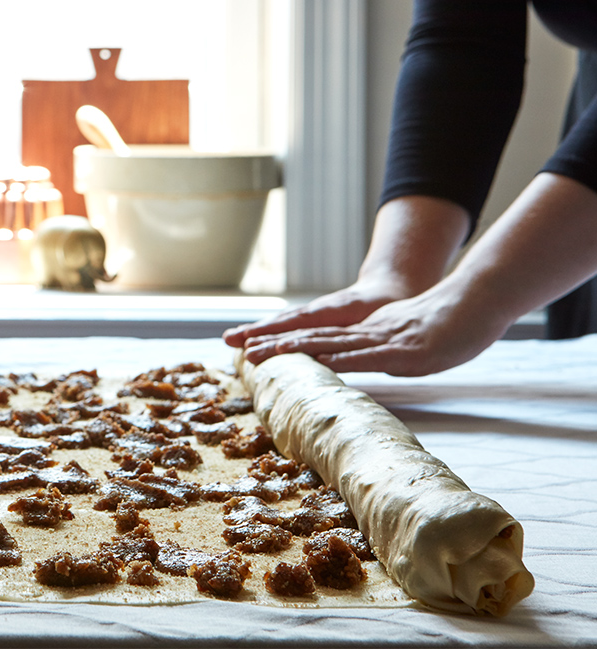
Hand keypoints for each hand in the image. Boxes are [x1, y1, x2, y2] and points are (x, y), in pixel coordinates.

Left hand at [238, 281, 511, 375]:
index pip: (320, 338)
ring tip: (272, 352)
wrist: (480, 300)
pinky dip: (344, 358)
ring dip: (304, 349)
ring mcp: (387, 339)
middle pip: (318, 338)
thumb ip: (383, 351)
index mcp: (367, 332)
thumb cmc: (450, 324)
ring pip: (337, 343)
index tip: (256, 350)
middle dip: (280, 346)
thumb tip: (364, 365)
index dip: (288, 344)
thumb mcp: (407, 341)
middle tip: (245, 352)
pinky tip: (324, 362)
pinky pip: (370, 355)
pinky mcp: (407, 349)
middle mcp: (370, 333)